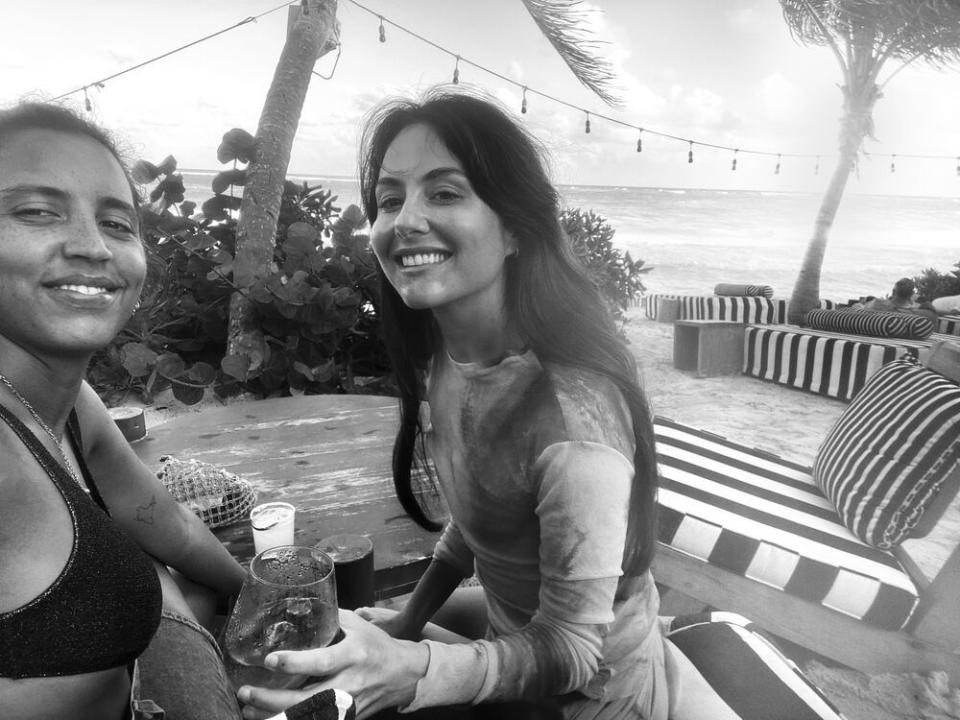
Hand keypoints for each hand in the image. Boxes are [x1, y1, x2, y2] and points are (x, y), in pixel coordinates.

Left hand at [237, 609, 428, 719]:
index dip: (294, 664)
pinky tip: (271, 718)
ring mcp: (348, 705)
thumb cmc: (377, 646)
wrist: (404, 674)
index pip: (321, 662)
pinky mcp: (347, 718)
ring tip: (249, 710)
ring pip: (308, 717)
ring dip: (275, 716)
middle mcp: (349, 683)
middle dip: (273, 700)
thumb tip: (299, 607)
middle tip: (247, 692)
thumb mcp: (358, 626)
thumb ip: (330, 618)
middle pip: (307, 699)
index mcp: (353, 655)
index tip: (270, 660)